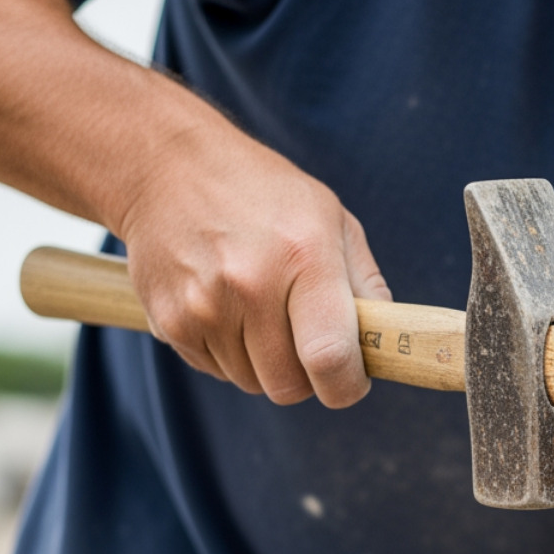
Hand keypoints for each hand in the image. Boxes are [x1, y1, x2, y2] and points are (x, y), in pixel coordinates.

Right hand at [116, 128, 389, 407]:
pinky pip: (214, 371)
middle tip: (305, 339)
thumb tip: (387, 340)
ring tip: (260, 310)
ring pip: (251, 383)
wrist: (166, 166)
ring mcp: (203, 305)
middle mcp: (251, 284)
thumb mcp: (331, 219)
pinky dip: (228, 354)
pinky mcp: (168, 320)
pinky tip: (226, 307)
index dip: (347, 386)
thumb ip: (366, 283)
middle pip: (289, 386)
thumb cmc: (264, 193)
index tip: (352, 381)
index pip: (330, 358)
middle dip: (306, 376)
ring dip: (264, 363)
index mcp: (305, 256)